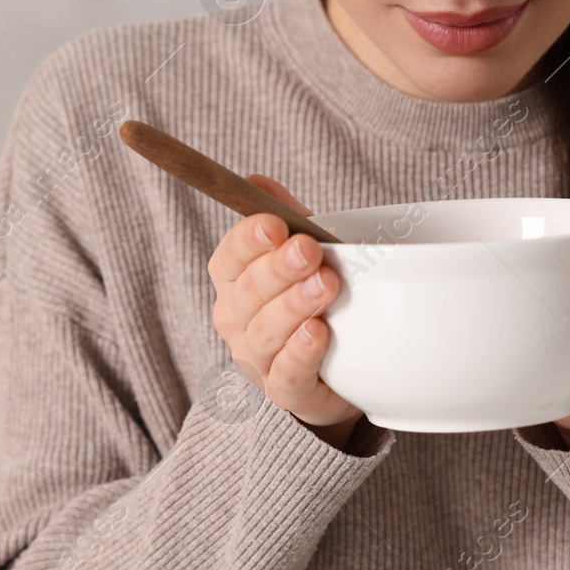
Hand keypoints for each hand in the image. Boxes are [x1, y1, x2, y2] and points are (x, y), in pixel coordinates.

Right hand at [207, 175, 361, 448]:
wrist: (341, 369)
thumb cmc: (314, 299)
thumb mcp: (305, 251)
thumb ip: (285, 215)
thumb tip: (256, 177)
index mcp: (236, 280)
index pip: (229, 257)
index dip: (248, 240)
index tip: (275, 225)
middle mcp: (237, 320)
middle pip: (248, 292)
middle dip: (278, 269)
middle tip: (310, 250)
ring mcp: (258, 359)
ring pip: (265, 333)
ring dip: (293, 306)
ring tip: (325, 285)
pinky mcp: (288, 392)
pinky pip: (286, 376)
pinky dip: (300, 354)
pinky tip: (319, 333)